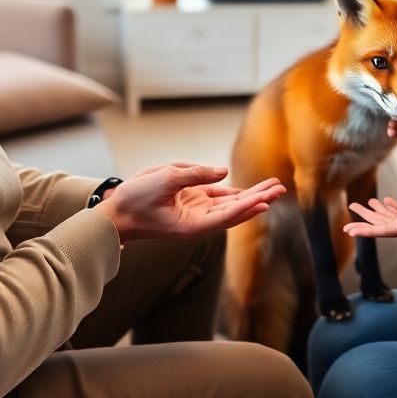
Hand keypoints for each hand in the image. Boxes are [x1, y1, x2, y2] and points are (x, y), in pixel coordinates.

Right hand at [99, 163, 285, 241]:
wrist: (116, 212)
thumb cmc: (136, 200)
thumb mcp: (164, 179)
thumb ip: (196, 174)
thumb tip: (223, 172)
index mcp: (192, 225)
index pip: (226, 215)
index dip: (247, 207)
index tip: (266, 200)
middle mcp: (198, 221)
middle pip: (235, 210)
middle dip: (259, 199)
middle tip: (280, 189)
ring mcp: (195, 211)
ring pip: (230, 203)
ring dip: (252, 194)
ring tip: (274, 186)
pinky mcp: (190, 202)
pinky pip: (217, 197)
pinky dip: (234, 193)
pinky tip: (251, 190)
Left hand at [343, 186, 396, 237]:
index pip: (382, 231)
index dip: (365, 230)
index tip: (349, 231)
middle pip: (380, 224)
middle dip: (363, 220)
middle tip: (348, 213)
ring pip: (386, 217)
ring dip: (372, 211)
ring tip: (357, 204)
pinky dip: (387, 206)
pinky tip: (381, 201)